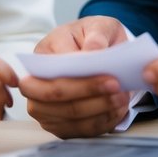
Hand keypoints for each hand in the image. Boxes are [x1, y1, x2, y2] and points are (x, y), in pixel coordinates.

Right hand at [19, 16, 131, 137]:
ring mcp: (43, 107)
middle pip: (54, 95)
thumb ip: (97, 35)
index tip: (111, 77)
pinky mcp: (57, 124)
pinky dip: (100, 122)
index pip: (55, 69)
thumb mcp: (99, 26)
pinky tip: (117, 110)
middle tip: (118, 88)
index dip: (81, 77)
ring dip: (98, 110)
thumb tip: (93, 51)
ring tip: (122, 99)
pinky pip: (78, 130)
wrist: (95, 50)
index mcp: (43, 52)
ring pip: (68, 116)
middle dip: (88, 94)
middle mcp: (35, 82)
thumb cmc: (93, 37)